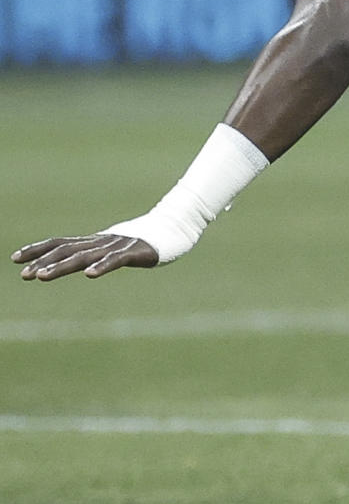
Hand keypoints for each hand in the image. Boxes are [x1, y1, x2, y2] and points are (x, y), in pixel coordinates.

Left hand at [13, 233, 159, 281]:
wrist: (176, 228)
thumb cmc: (145, 241)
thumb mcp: (115, 248)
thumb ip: (98, 254)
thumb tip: (83, 264)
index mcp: (95, 241)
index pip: (61, 243)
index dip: (38, 249)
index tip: (14, 259)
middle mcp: (101, 241)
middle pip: (67, 250)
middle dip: (43, 262)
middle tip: (23, 275)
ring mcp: (118, 245)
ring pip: (85, 256)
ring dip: (62, 266)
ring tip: (42, 276)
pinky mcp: (135, 251)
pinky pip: (115, 260)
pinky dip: (101, 266)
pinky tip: (89, 275)